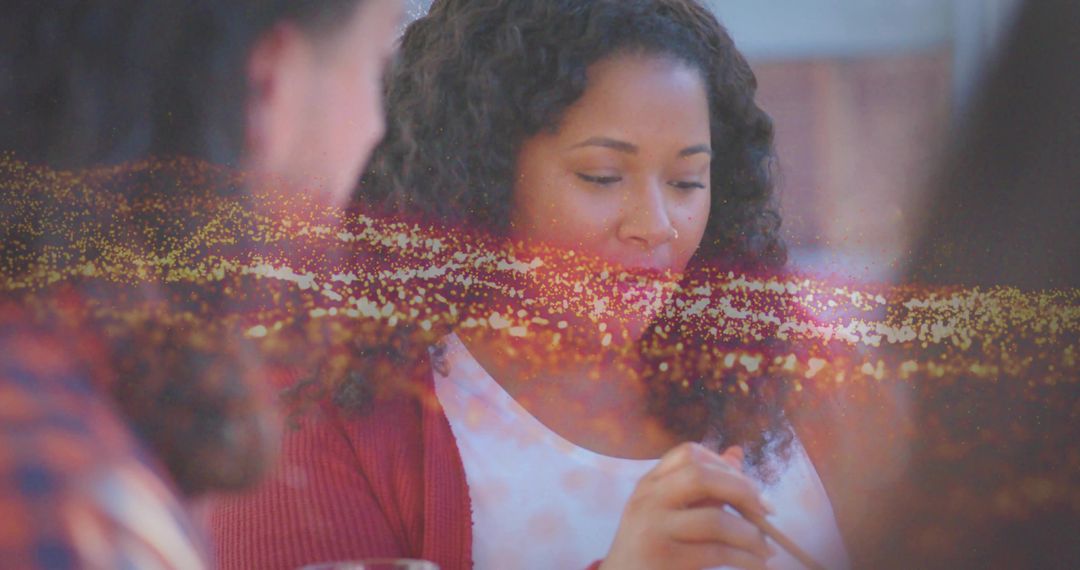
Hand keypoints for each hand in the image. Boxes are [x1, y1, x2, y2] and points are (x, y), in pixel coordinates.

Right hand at [600, 443, 775, 569]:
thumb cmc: (651, 546)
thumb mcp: (669, 511)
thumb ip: (702, 487)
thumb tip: (737, 454)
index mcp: (650, 483)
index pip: (689, 453)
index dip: (725, 465)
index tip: (748, 486)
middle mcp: (647, 499)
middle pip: (701, 476)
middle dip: (743, 490)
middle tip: (767, 511)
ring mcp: (652, 529)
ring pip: (714, 519)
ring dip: (751, 534)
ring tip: (765, 548)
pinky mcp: (663, 558)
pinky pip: (716, 552)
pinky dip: (746, 557)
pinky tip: (756, 563)